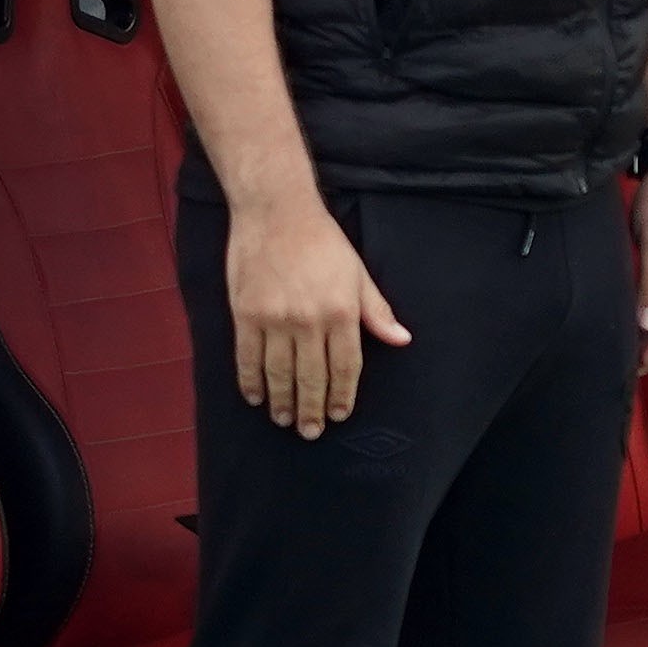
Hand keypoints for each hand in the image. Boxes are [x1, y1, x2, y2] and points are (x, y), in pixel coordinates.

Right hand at [224, 185, 407, 438]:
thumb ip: (376, 312)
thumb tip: (402, 340)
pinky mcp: (245, 314)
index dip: (342, 395)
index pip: (345, 366)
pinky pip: (247, 358)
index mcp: (342, 312)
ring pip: (278, 373)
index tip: (338, 415)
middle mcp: (309, 321)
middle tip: (309, 432)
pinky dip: (250, 382)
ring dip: (282, 401)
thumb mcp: (358, 275)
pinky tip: (256, 397)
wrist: (277, 214)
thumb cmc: (324, 243)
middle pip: (311, 377)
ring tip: (284, 420)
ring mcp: (274, 319)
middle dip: (311, 409)